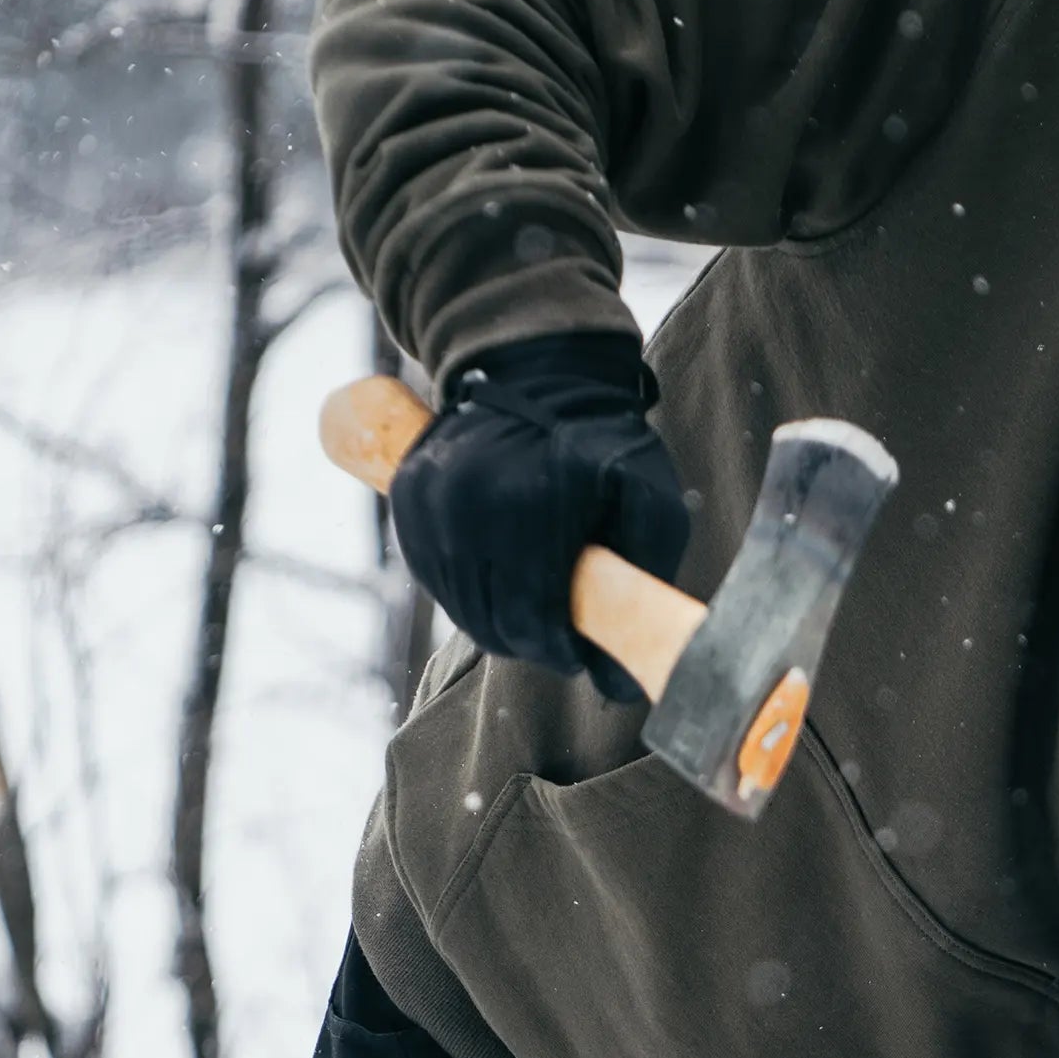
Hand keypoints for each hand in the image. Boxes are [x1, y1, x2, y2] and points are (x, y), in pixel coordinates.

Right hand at [387, 335, 689, 702]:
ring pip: (461, 606)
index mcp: (532, 502)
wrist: (539, 374)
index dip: (560, 650)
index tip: (581, 656)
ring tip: (535, 610)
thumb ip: (643, 582)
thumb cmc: (606, 443)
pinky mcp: (408, 499)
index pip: (536, 616)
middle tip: (563, 640)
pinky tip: (502, 581)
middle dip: (532, 642)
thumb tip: (620, 683)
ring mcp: (430, 501)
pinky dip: (468, 592)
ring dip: (499, 623)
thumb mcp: (649, 498)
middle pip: (494, 620)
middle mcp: (469, 502)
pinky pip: (435, 576)